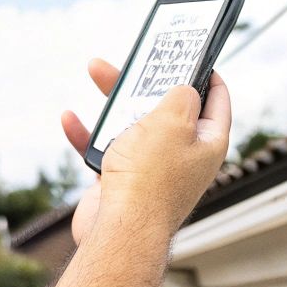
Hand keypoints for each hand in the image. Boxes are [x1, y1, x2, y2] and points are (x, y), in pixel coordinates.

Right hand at [61, 57, 230, 242]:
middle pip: (167, 108)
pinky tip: (70, 119)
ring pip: (133, 124)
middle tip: (137, 59)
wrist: (120, 233)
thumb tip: (184, 89)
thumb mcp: (174, 121)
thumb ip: (182, 96)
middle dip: (148, 80)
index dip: (207, 74)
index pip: (216, 101)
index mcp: (207, 143)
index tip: (195, 53)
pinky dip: (87, 133)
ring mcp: (152, 170)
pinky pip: (104, 149)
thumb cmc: (151, 180)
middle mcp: (183, 156)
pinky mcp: (122, 182)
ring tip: (97, 71)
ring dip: (113, 101)